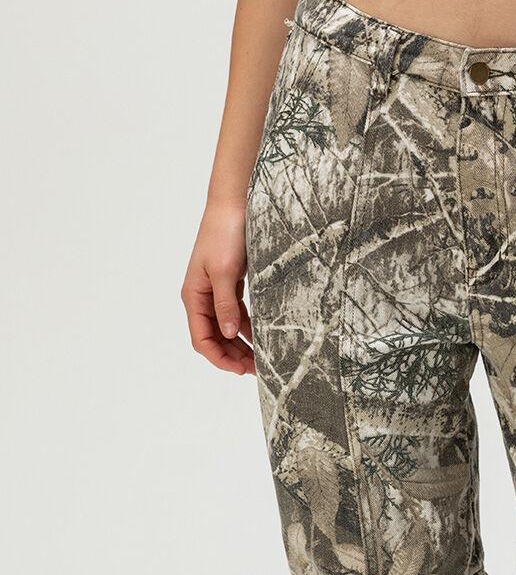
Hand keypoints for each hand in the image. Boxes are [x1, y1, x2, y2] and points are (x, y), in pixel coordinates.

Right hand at [181, 201, 254, 374]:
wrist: (234, 204)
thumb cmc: (225, 233)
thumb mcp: (224, 272)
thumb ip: (226, 305)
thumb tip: (227, 333)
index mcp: (194, 296)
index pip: (201, 339)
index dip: (219, 358)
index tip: (240, 370)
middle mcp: (202, 297)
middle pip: (213, 338)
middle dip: (232, 356)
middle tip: (256, 369)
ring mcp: (216, 292)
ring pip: (226, 329)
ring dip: (240, 345)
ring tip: (260, 359)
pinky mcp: (230, 284)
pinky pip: (237, 315)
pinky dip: (247, 328)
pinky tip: (261, 337)